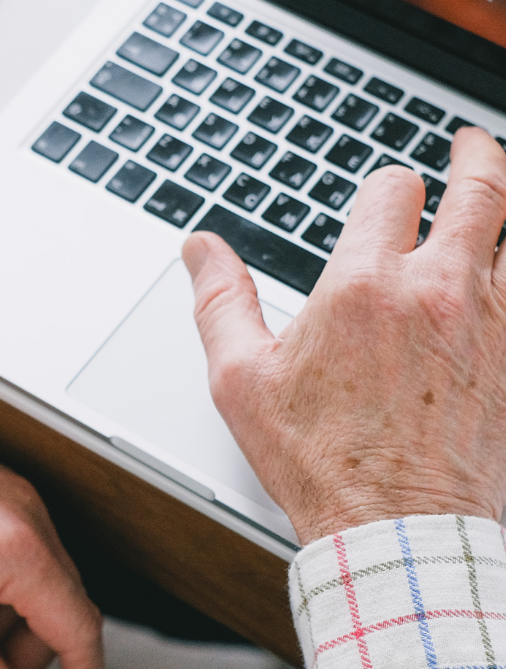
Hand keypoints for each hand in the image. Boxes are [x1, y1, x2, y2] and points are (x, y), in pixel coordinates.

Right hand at [184, 128, 505, 544]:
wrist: (397, 532)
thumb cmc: (318, 461)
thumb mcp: (241, 379)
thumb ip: (219, 299)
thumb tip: (199, 247)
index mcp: (365, 287)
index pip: (391, 190)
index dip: (386, 184)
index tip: (384, 194)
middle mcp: (439, 292)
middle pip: (482, 190)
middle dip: (475, 156)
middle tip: (469, 143)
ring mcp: (493, 325)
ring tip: (504, 187)